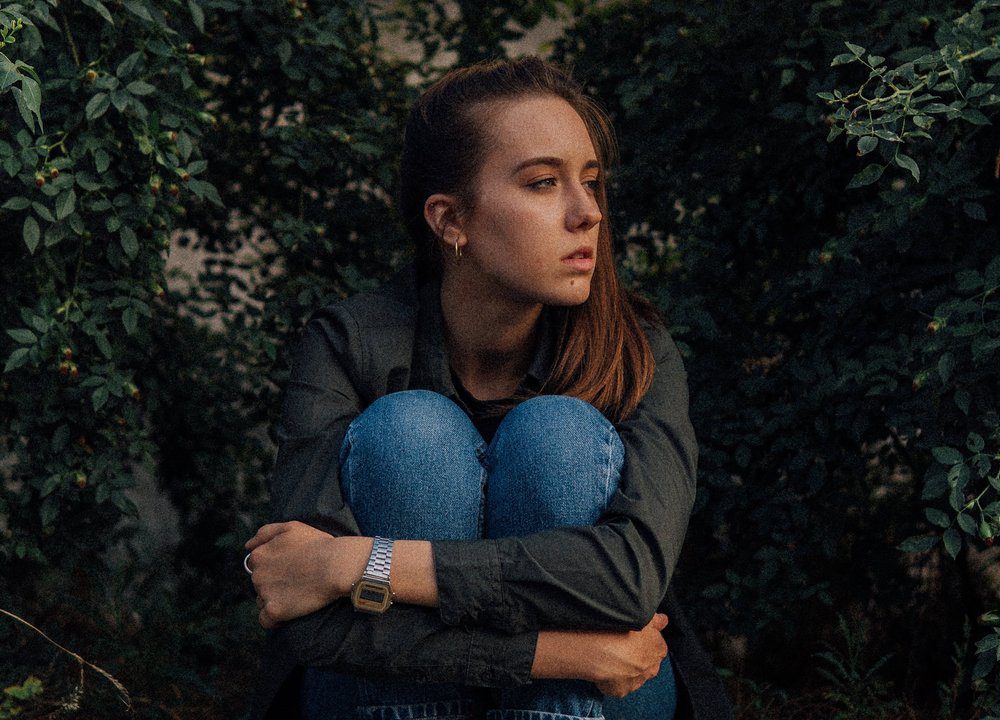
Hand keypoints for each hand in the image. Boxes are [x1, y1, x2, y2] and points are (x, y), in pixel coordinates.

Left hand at [243, 521, 368, 628]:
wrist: (337, 565)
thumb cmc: (318, 544)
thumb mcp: (291, 527)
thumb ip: (265, 533)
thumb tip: (247, 546)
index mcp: (259, 555)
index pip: (258, 566)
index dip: (276, 567)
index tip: (293, 568)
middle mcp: (257, 575)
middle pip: (260, 584)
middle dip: (276, 583)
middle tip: (299, 581)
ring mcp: (264, 593)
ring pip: (263, 601)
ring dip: (277, 600)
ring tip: (299, 594)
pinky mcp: (274, 611)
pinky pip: (266, 621)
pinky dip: (276, 619)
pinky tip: (292, 612)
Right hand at [591, 613, 668, 697]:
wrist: (600, 649)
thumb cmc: (621, 629)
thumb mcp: (642, 617)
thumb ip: (656, 620)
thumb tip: (663, 620)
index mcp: (659, 650)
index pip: (657, 646)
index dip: (645, 640)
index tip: (633, 636)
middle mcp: (651, 669)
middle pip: (647, 662)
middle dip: (637, 657)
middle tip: (621, 645)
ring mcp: (636, 682)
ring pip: (633, 675)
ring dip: (626, 669)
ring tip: (610, 656)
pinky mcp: (620, 691)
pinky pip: (618, 684)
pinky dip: (612, 678)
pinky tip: (604, 667)